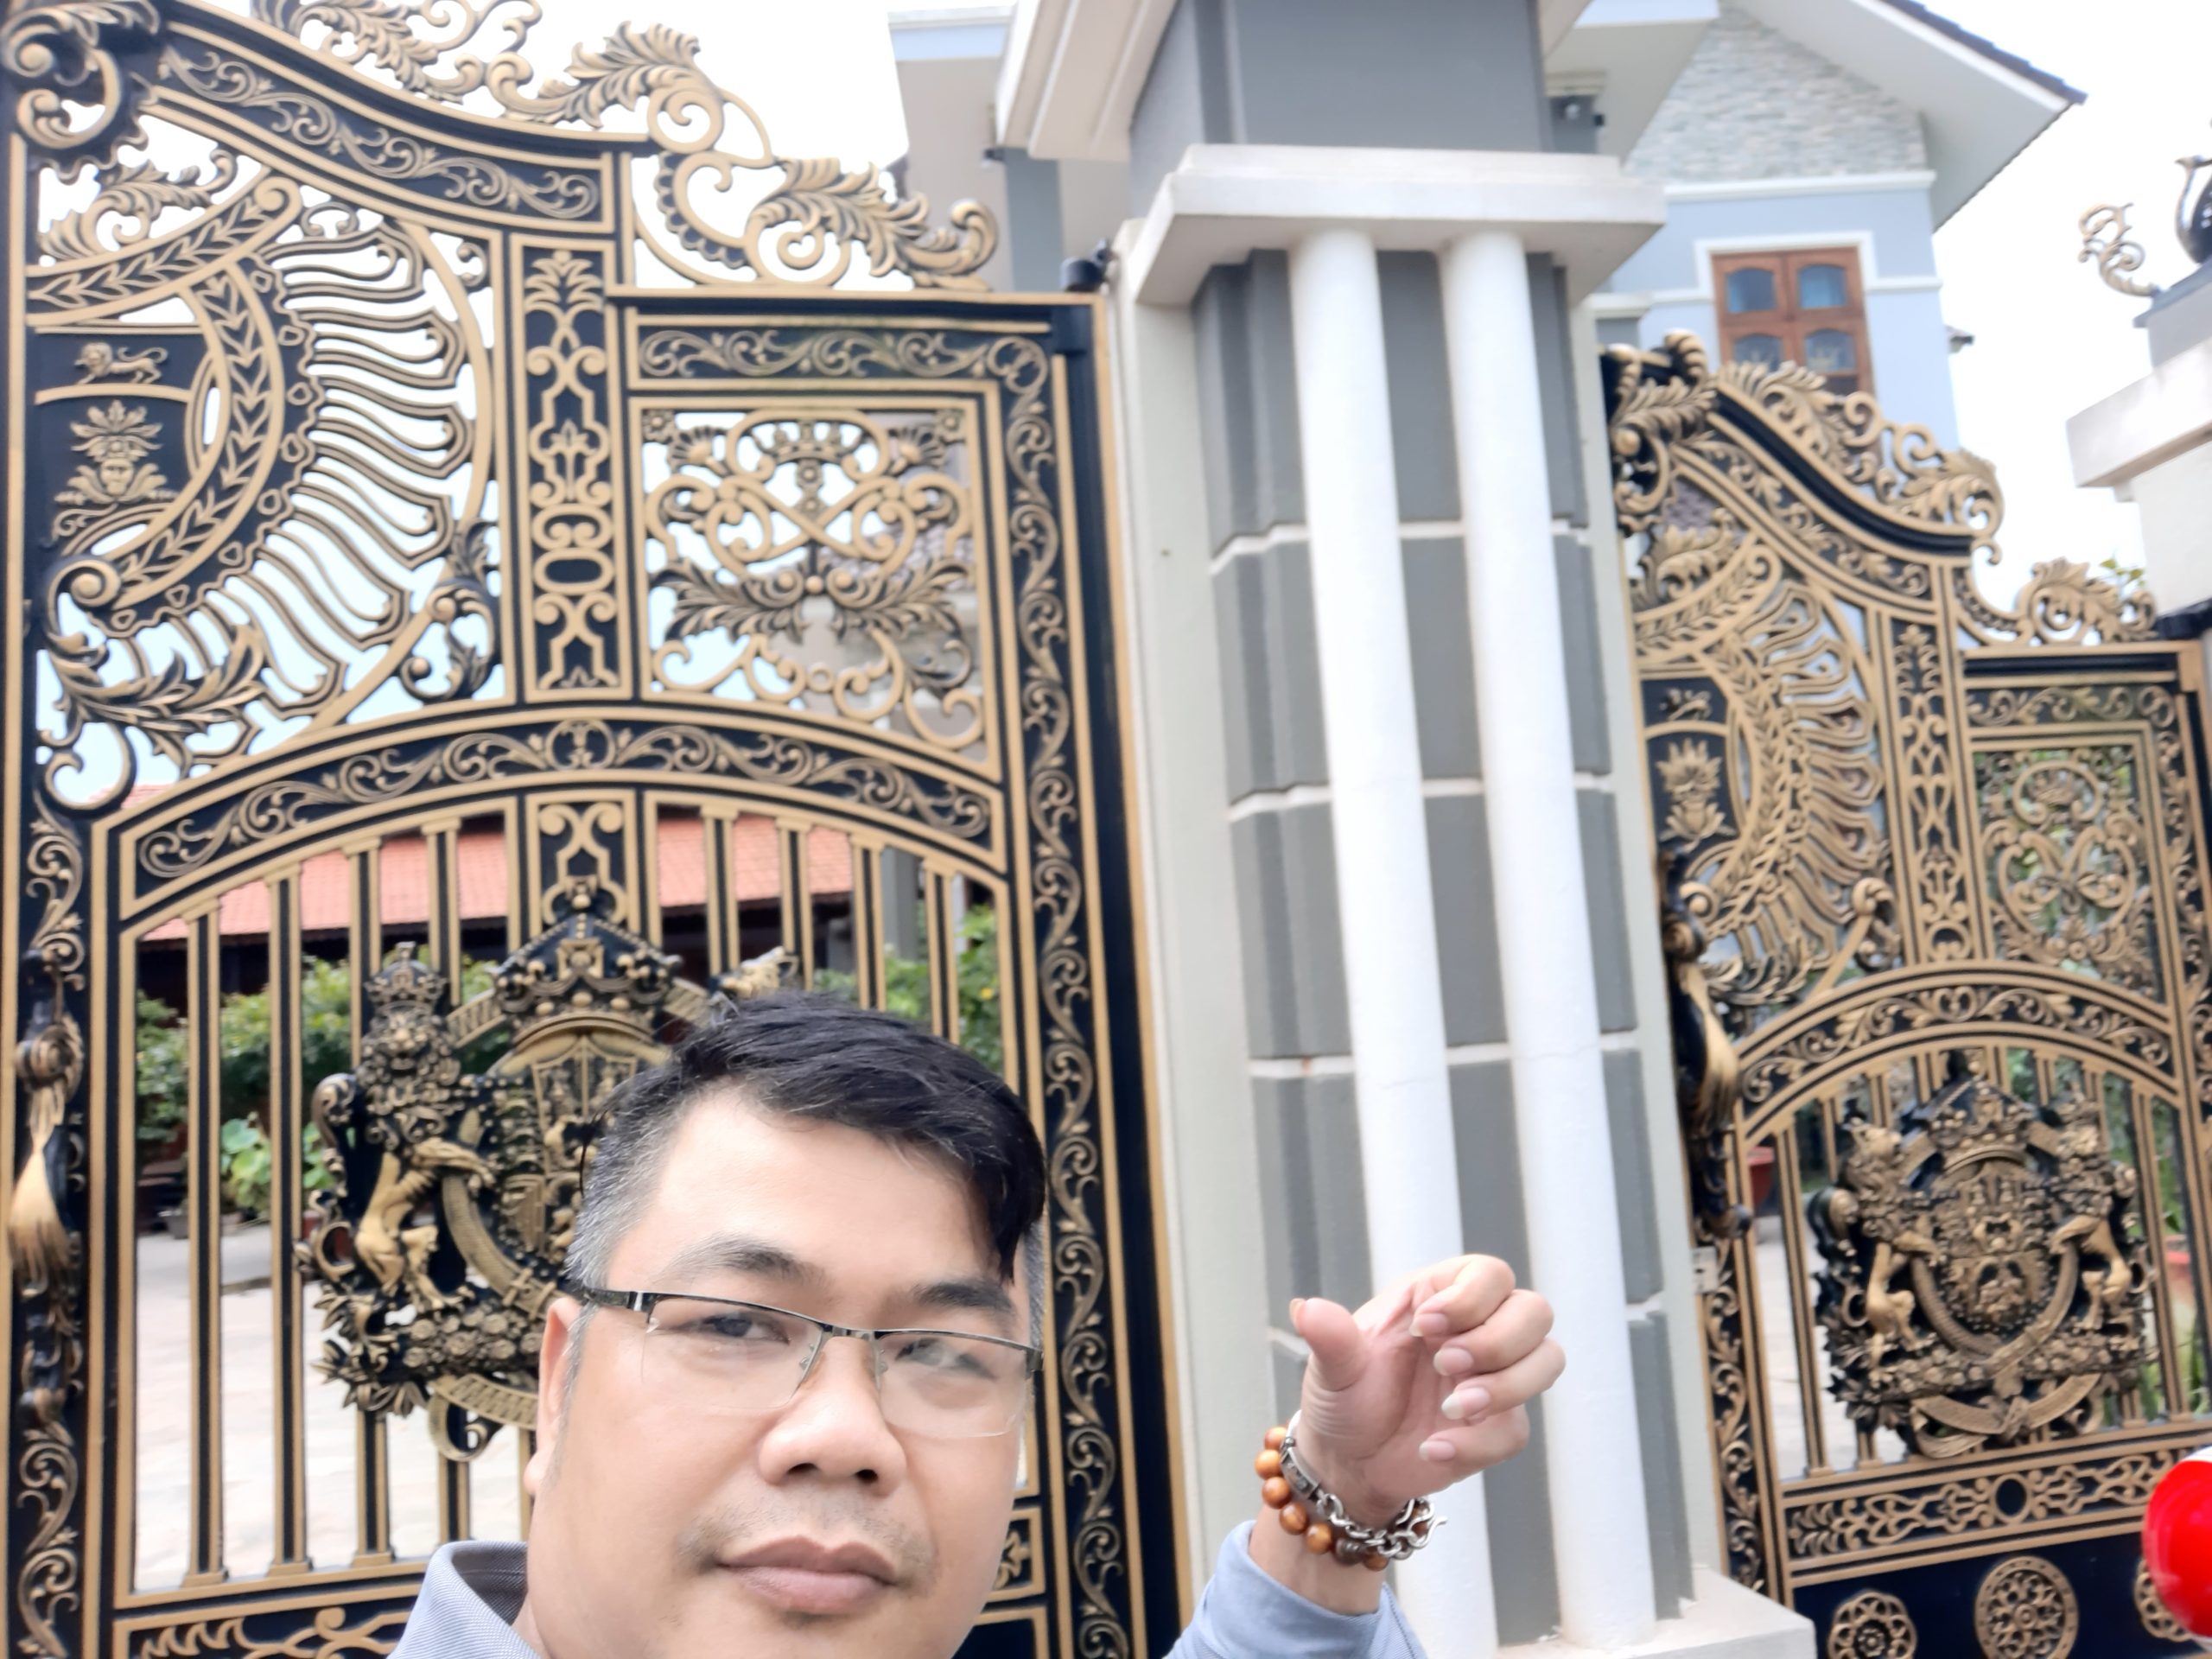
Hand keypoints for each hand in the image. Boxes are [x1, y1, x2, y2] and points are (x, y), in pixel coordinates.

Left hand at [1291, 1256, 1561, 1524]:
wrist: (1346, 1463)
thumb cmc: (1343, 1399)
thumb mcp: (1332, 1368)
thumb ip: (1330, 1339)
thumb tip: (1307, 1309)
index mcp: (1438, 1299)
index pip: (1490, 1274)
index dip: (1472, 1296)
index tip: (1426, 1326)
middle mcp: (1476, 1332)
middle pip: (1534, 1311)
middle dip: (1497, 1340)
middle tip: (1444, 1364)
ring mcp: (1494, 1379)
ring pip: (1548, 1360)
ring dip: (1507, 1385)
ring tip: (1453, 1407)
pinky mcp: (1498, 1426)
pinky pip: (1517, 1429)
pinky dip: (1477, 1441)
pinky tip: (1433, 1447)